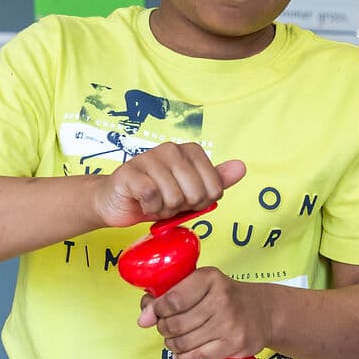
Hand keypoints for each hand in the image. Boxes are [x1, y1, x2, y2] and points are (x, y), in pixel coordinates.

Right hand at [91, 141, 244, 228]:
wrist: (118, 202)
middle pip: (196, 194)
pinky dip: (149, 208)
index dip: (202, 202)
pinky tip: (142, 201)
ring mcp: (150, 157)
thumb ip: (217, 181)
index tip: (187, 198)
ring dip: (164, 209)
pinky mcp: (131, 172)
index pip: (215, 188)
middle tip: (168, 201)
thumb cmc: (157, 196)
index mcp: (190, 151)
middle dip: (183, 207)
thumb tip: (241, 167)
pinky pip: (152, 197)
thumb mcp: (192, 191)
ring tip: (154, 201)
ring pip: (174, 197)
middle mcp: (171, 149)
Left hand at [139, 268, 273, 358]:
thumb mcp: (200, 285)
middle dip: (164, 329)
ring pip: (184, 343)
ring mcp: (229, 324)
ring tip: (177, 340)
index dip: (157, 311)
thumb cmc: (225, 297)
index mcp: (209, 279)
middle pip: (175, 324)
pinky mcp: (235, 344)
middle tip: (169, 328)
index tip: (157, 314)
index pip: (172, 300)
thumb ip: (167, 296)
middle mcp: (221, 299)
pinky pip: (198, 358)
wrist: (264, 312)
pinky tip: (184, 354)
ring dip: (173, 345)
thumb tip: (143, 319)